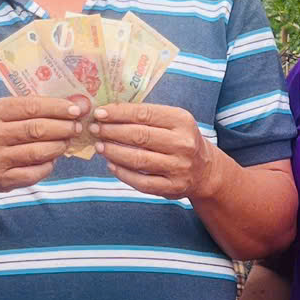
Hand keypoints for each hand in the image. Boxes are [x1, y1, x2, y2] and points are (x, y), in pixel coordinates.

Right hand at [0, 94, 90, 193]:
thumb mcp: (5, 113)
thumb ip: (34, 107)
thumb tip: (75, 103)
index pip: (32, 107)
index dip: (58, 108)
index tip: (76, 109)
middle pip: (38, 129)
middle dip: (64, 127)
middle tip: (77, 126)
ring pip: (39, 152)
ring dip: (60, 146)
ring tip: (68, 141)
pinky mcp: (3, 179)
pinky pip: (36, 173)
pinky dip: (49, 165)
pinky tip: (53, 158)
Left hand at [91, 103, 211, 199]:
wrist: (204, 170)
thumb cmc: (180, 140)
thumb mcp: (173, 121)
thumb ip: (146, 116)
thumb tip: (109, 111)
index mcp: (182, 121)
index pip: (144, 114)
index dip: (119, 113)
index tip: (99, 113)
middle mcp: (183, 143)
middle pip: (139, 136)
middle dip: (112, 132)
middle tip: (94, 130)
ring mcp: (179, 167)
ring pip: (138, 159)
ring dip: (113, 152)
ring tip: (99, 146)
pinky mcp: (172, 187)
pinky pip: (141, 182)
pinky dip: (122, 173)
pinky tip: (111, 165)